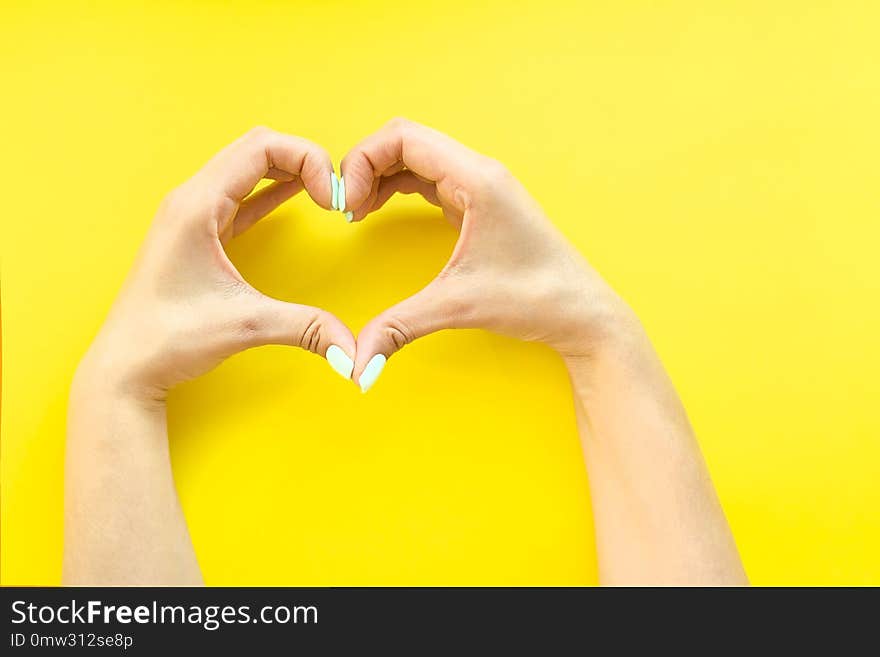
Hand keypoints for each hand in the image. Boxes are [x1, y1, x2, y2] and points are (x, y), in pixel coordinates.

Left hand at [78, 127, 356, 401]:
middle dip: (302, 159)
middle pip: (255, 147)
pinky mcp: (197, 233)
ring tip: (323, 192)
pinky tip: (294, 195)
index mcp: (197, 205)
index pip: (261, 147)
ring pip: (246, 167)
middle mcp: (191, 200)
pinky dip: (270, 189)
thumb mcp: (246, 326)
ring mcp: (191, 214)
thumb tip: (353, 353)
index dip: (307, 160)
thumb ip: (307, 328)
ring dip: (287, 170)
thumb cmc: (168, 339)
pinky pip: (239, 194)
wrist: (127, 366)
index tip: (331, 199)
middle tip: (333, 193)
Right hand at [340, 118, 636, 390]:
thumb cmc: (537, 298)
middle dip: (366, 165)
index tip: (346, 203)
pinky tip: (381, 210)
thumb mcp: (460, 307)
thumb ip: (400, 327)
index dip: (362, 160)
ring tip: (357, 210)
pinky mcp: (480, 203)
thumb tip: (358, 364)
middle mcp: (479, 172)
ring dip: (380, 175)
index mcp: (477, 179)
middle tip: (345, 206)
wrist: (581, 312)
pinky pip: (429, 178)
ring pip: (416, 157)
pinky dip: (398, 187)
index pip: (403, 137)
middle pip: (405, 140)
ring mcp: (481, 186)